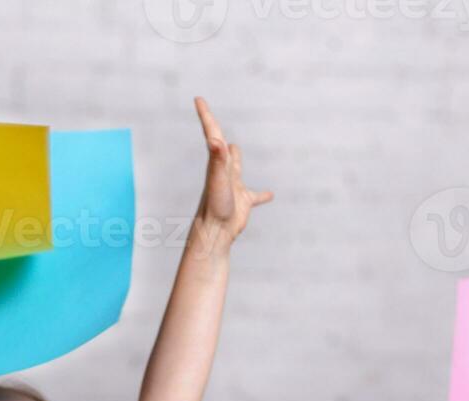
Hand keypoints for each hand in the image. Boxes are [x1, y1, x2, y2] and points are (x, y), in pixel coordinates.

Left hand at [191, 96, 272, 250]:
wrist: (214, 234)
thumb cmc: (215, 207)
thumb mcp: (218, 180)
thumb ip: (217, 160)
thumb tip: (215, 140)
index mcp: (217, 163)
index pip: (212, 133)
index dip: (206, 115)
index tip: (198, 99)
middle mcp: (224, 172)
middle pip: (221, 147)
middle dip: (216, 132)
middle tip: (210, 120)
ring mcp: (234, 187)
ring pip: (236, 169)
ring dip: (237, 159)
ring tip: (237, 149)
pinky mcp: (243, 203)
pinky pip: (255, 196)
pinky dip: (262, 195)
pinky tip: (270, 195)